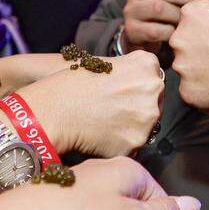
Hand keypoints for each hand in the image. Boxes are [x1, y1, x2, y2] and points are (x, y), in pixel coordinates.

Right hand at [17, 51, 163, 156]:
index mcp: (146, 64)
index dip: (136, 89)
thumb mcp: (105, 64)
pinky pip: (133, 145)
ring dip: (130, 128)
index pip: (153, 80)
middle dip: (137, 109)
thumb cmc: (71, 85)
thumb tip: (145, 83)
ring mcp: (147, 117)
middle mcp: (153, 88)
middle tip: (109, 111)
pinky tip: (100, 135)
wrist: (53, 110)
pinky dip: (119, 144)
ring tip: (102, 123)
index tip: (119, 93)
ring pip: (147, 127)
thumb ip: (131, 72)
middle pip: (155, 104)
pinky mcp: (137, 141)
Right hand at [123, 0, 204, 51]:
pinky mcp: (132, 30)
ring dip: (179, 15)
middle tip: (201, 4)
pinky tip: (177, 33)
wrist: (142, 36)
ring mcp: (132, 11)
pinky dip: (170, 32)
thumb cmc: (163, 13)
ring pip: (159, 8)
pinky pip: (155, 30)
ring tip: (190, 20)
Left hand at [169, 0, 208, 116]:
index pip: (188, 22)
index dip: (205, 31)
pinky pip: (194, 93)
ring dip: (202, 72)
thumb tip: (208, 3)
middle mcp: (181, 40)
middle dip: (200, 52)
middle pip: (184, 47)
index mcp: (191, 14)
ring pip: (188, 70)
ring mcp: (184, 68)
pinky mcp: (191, 94)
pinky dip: (207, 93)